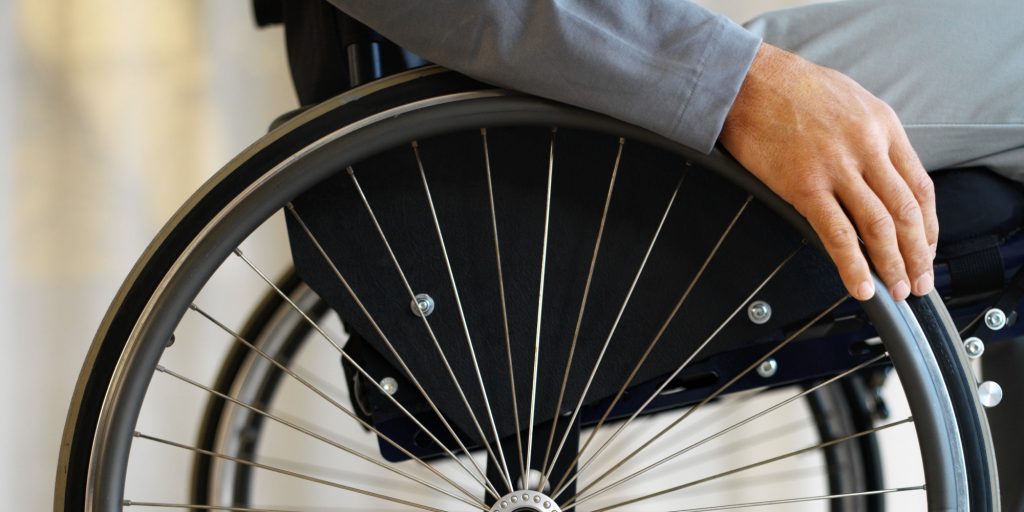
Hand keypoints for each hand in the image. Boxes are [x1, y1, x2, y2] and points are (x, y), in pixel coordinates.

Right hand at [720, 43, 936, 301]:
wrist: (748, 81)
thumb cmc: (791, 87)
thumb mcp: (851, 100)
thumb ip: (872, 136)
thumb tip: (881, 172)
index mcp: (883, 126)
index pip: (920, 187)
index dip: (928, 227)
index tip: (925, 249)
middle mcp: (867, 148)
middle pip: (906, 212)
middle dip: (917, 254)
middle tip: (918, 282)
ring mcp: (837, 168)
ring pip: (879, 227)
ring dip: (892, 265)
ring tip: (896, 290)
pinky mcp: (804, 186)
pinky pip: (837, 234)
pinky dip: (852, 265)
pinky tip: (860, 285)